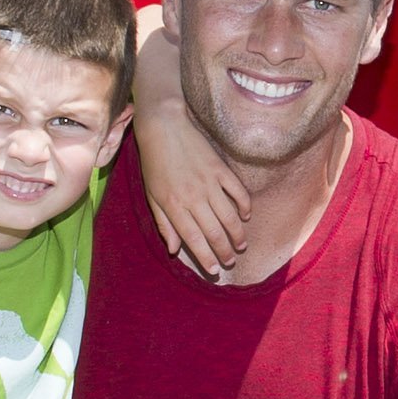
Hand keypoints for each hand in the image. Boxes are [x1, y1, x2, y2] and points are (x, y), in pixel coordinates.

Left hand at [137, 96, 252, 275]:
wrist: (164, 128)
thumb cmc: (154, 163)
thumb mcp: (152, 196)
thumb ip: (164, 224)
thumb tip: (174, 249)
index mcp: (174, 206)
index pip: (193, 239)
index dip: (205, 258)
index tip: (214, 270)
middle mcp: (194, 197)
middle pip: (214, 232)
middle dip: (224, 251)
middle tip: (231, 262)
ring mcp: (209, 183)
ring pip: (229, 216)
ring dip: (237, 234)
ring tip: (241, 245)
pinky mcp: (221, 169)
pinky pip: (238, 192)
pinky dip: (244, 206)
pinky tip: (246, 216)